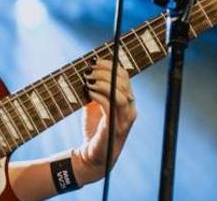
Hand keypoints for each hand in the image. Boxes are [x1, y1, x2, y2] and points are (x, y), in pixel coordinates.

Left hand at [74, 59, 136, 180]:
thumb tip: (87, 71)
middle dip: (105, 71)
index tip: (94, 61)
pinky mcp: (115, 127)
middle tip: (89, 70)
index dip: (110, 65)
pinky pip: (110, 106)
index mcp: (128, 101)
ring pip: (120, 92)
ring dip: (103, 82)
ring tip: (89, 80)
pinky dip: (99, 96)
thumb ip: (96, 90)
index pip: (125, 76)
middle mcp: (130, 109)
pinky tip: (89, 92)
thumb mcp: (95, 105)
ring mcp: (124, 119)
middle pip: (123, 81)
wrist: (93, 156)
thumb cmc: (95, 129)